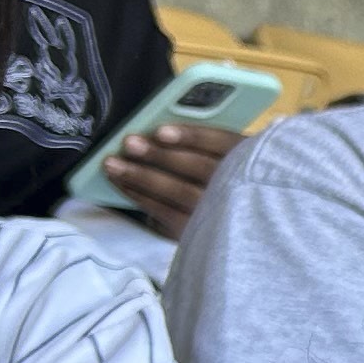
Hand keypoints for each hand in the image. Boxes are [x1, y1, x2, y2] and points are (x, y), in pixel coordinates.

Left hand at [102, 118, 245, 238]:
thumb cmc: (231, 177)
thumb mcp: (233, 155)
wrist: (247, 228)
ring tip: (113, 164)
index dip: (192, 136)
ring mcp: (220, 212)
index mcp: (250, 158)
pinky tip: (123, 186)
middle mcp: (239, 186)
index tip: (160, 131)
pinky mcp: (201, 231)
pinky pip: (167, 215)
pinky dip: (142, 198)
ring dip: (142, 177)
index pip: (222, 143)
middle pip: (198, 168)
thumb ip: (210, 144)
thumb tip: (160, 132)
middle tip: (129, 143)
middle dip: (160, 155)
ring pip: (180, 192)